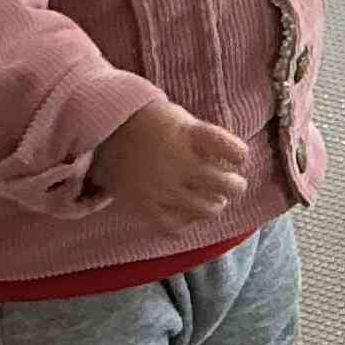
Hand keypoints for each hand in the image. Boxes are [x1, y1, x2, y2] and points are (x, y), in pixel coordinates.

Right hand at [91, 99, 249, 229]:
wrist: (105, 129)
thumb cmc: (150, 123)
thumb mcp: (182, 119)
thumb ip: (206, 139)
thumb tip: (232, 161)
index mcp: (191, 135)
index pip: (234, 150)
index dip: (240, 155)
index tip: (237, 157)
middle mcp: (179, 162)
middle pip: (227, 185)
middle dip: (235, 185)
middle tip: (230, 183)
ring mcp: (162, 187)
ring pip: (208, 208)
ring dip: (215, 204)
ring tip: (212, 199)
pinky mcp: (144, 204)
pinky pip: (176, 225)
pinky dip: (187, 221)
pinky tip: (187, 212)